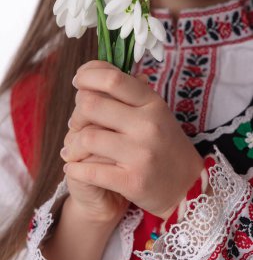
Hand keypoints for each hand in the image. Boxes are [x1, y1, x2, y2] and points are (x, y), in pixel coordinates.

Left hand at [62, 60, 203, 220]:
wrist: (187, 186)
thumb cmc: (163, 144)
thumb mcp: (154, 112)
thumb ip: (127, 92)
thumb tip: (92, 73)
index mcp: (152, 103)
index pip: (112, 78)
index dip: (87, 76)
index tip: (79, 82)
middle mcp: (148, 125)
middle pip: (91, 104)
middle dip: (75, 114)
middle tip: (76, 124)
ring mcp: (141, 153)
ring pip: (87, 137)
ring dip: (71, 145)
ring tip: (72, 150)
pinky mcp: (133, 181)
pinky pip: (89, 171)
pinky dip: (74, 168)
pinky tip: (74, 167)